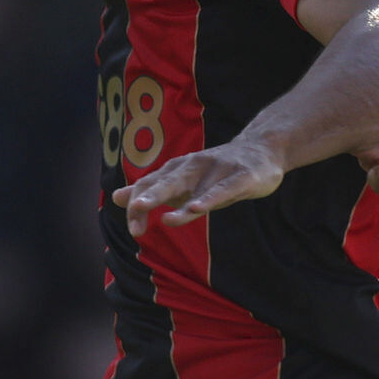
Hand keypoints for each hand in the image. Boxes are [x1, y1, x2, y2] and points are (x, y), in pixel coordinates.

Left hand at [115, 136, 281, 236]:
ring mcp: (218, 170)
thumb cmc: (216, 172)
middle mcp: (194, 166)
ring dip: (182, 201)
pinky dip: (211, 198)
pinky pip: (224, 189)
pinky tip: (199, 208)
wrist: (261, 149)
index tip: (133, 229)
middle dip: (152, 195)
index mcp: (178, 169)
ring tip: (165, 219)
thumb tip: (117, 198)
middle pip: (169, 181)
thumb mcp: (182, 181)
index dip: (139, 205)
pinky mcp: (241, 177)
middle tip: (135, 209)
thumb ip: (152, 190)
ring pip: (197, 187)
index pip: (151, 185)